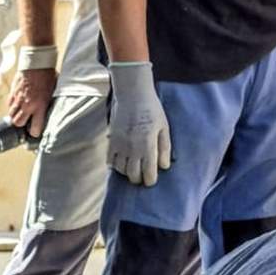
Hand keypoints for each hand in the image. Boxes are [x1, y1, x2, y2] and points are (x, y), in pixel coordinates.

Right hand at [7, 66, 56, 139]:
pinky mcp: (13, 92)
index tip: (35, 129)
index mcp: (39, 106)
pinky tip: (18, 102)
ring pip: (11, 115)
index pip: (34, 129)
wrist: (37, 62)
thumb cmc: (48, 76)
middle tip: (26, 120)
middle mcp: (27, 105)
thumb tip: (46, 112)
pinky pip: (9, 104)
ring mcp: (18, 99)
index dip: (34, 131)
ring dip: (16, 115)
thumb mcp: (52, 92)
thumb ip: (47, 104)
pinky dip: (12, 105)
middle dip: (21, 124)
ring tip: (21, 112)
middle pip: (17, 123)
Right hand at [107, 60, 171, 186]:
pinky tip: (122, 161)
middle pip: (133, 175)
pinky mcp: (111, 141)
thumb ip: (165, 148)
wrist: (132, 94)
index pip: (148, 173)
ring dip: (127, 172)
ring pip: (121, 170)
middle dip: (138, 179)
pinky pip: (110, 161)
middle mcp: (132, 148)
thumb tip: (164, 166)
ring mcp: (120, 145)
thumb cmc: (152, 109)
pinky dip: (115, 165)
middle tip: (142, 176)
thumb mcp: (164, 127)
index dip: (150, 180)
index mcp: (148, 145)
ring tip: (133, 167)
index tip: (151, 180)